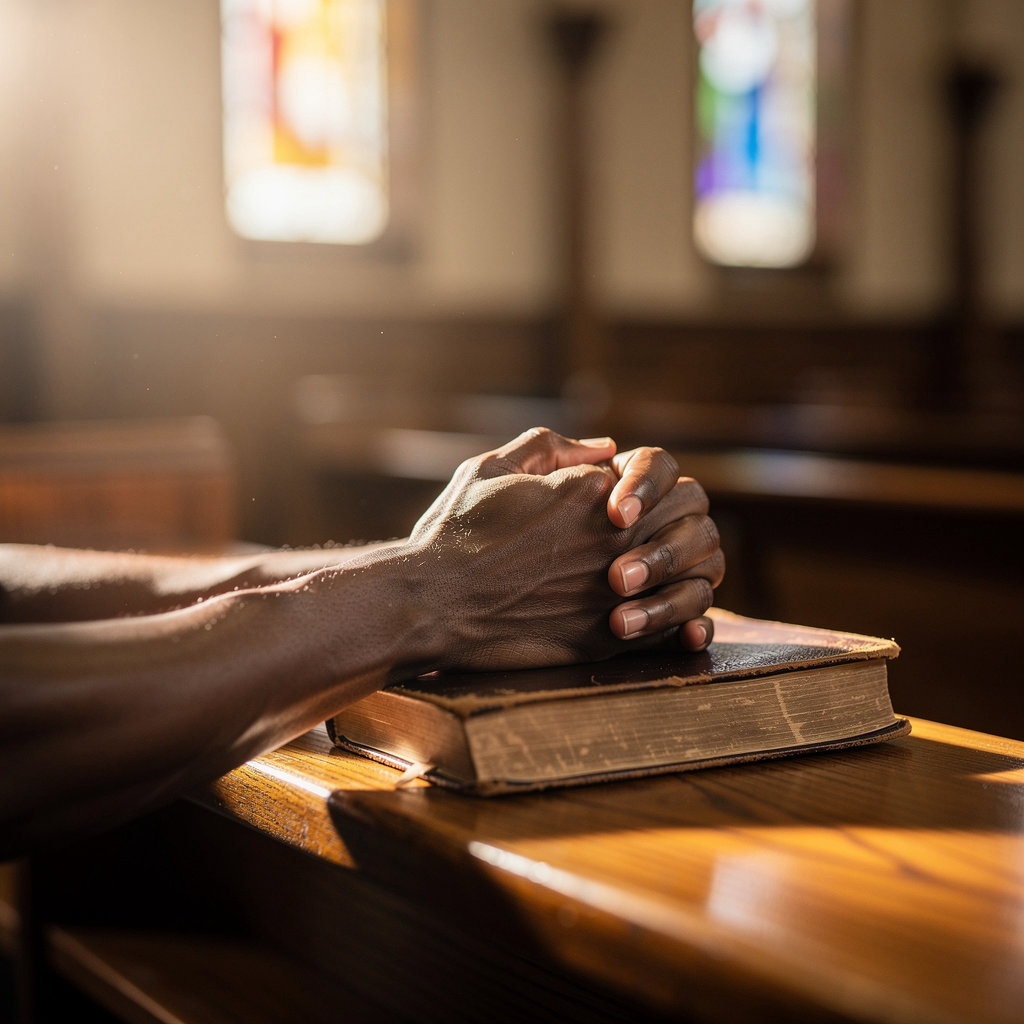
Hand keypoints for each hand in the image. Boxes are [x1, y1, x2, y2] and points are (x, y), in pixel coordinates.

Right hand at [407, 428, 722, 670]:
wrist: (432, 604)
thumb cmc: (454, 534)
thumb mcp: (491, 468)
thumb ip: (549, 446)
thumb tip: (604, 448)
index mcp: (589, 490)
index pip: (653, 477)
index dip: (642, 489)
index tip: (621, 504)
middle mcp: (612, 537)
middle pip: (685, 518)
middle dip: (675, 522)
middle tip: (653, 536)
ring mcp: (613, 589)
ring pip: (691, 573)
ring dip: (685, 571)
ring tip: (659, 576)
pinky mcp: (606, 637)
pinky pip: (671, 628)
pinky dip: (679, 622)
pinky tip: (665, 617)